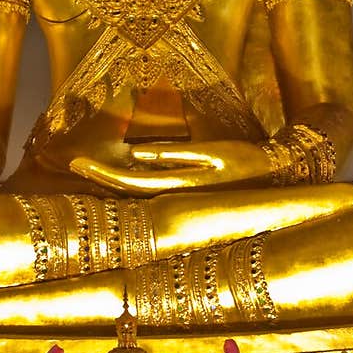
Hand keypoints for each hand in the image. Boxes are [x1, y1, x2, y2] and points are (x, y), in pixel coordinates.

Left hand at [70, 140, 273, 194]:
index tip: (75, 159)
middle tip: (73, 161)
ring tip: (89, 165)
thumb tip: (136, 153)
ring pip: (136, 194)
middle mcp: (176, 199)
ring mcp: (181, 200)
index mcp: (180, 188)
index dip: (100, 173)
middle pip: (126, 192)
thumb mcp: (214, 152)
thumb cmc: (248, 162)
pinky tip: (119, 171)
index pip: (128, 183)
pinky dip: (130, 182)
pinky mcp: (187, 196)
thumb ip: (174, 155)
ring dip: (112, 181)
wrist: (278, 180)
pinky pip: (150, 191)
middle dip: (99, 177)